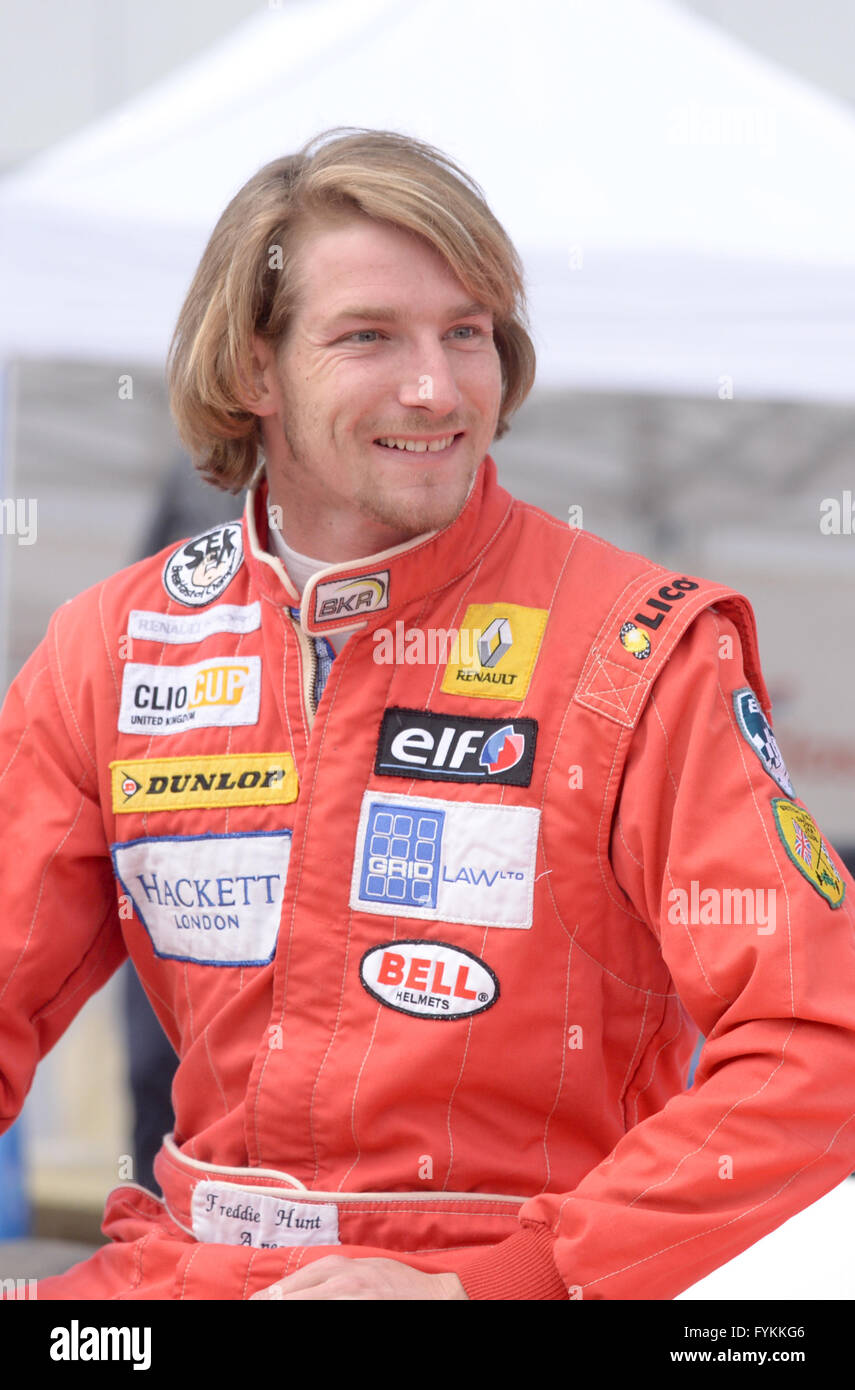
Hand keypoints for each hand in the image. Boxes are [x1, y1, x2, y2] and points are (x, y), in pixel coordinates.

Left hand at [249, 1254, 467, 1300]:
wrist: (434, 1295)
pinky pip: (335, 1311)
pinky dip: (315, 1310)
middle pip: (292, 1297)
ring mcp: (353, 1297)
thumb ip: (328, 1278)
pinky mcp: (364, 1308)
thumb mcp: (358, 1270)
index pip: (288, 1287)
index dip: (267, 1300)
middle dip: (273, 1304)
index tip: (253, 1305)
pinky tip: (305, 1311)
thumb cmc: (394, 1284)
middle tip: (253, 1308)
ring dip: (290, 1306)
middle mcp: (341, 1281)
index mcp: (335, 1267)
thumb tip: (290, 1292)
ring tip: (269, 1309)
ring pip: (309, 1303)